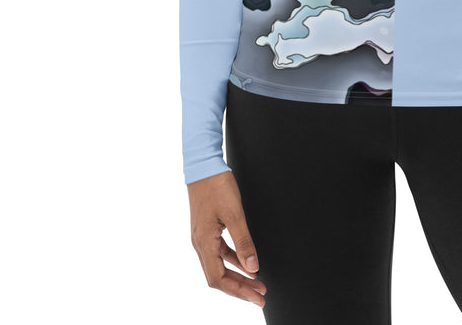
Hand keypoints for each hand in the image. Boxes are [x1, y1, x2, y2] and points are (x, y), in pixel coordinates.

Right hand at [187, 169, 266, 307]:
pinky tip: (246, 263)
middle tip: (260, 295)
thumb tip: (253, 267)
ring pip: (219, 266)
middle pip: (218, 277)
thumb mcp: (234, 213)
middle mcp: (200, 244)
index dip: (238, 290)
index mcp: (203, 242)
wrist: (203, 165)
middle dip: (240, 288)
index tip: (256, 296)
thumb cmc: (216, 185)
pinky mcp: (208, 230)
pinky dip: (234, 261)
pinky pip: (220, 253)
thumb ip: (244, 242)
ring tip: (257, 282)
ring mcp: (203, 237)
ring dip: (238, 276)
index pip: (218, 279)